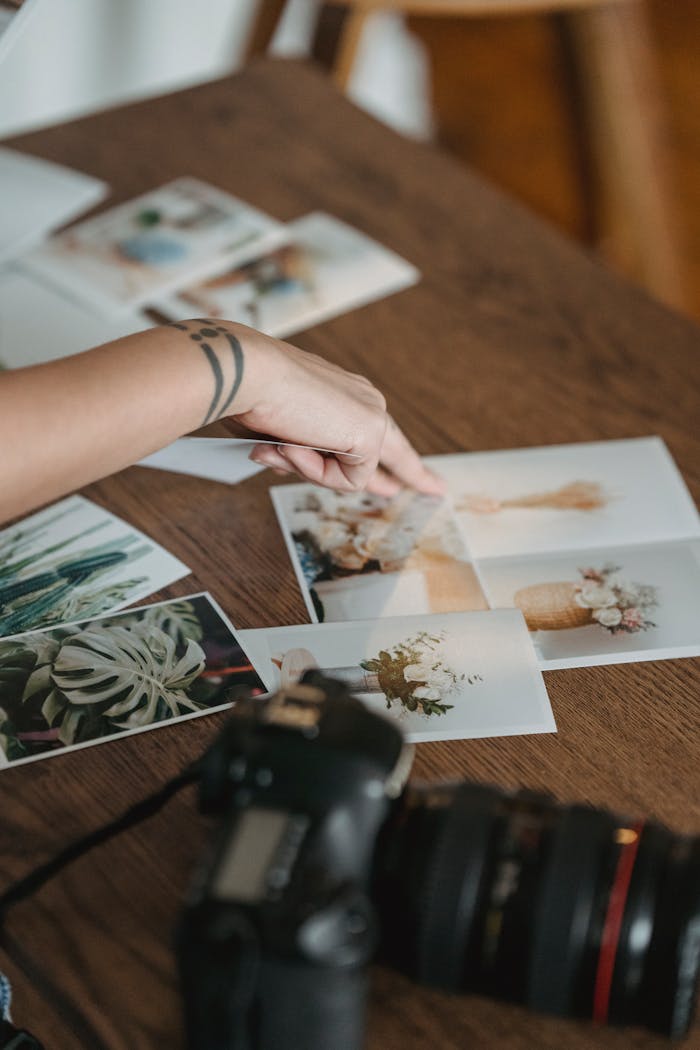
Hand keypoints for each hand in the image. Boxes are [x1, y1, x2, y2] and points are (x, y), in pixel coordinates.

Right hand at [225, 325, 444, 497]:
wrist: (248, 373)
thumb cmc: (252, 395)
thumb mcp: (282, 431)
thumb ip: (302, 454)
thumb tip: (306, 472)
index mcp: (347, 393)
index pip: (380, 432)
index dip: (399, 458)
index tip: (422, 475)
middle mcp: (365, 400)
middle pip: (387, 453)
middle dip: (411, 473)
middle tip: (437, 488)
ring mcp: (371, 416)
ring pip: (353, 475)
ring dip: (312, 471)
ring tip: (281, 445)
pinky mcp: (370, 434)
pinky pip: (347, 480)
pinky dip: (316, 471)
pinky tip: (294, 446)